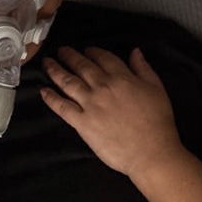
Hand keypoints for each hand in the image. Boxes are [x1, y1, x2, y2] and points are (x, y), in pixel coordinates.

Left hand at [41, 46, 183, 176]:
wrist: (151, 151)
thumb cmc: (158, 123)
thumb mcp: (157, 89)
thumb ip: (143, 68)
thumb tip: (135, 52)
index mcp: (121, 77)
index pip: (102, 57)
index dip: (92, 52)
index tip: (86, 50)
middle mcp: (102, 87)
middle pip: (81, 66)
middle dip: (69, 56)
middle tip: (61, 51)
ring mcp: (90, 105)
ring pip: (67, 82)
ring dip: (55, 70)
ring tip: (47, 63)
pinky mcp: (82, 123)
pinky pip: (62, 107)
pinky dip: (51, 98)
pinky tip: (43, 91)